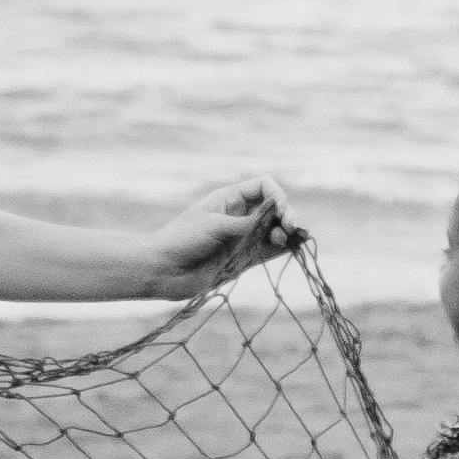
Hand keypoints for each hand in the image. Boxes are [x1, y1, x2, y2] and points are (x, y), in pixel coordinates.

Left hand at [147, 175, 296, 293]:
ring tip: (296, 237)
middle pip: (273, 209)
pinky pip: (268, 251)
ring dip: (287, 232)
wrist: (162, 271)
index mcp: (228, 199)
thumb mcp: (216, 226)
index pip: (263, 187)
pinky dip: (283, 248)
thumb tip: (278, 214)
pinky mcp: (241, 259)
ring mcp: (241, 238)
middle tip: (292, 227)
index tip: (278, 210)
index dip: (276, 195)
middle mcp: (238, 216)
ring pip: (274, 230)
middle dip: (287, 215)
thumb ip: (248, 223)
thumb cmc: (182, 241)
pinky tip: (295, 246)